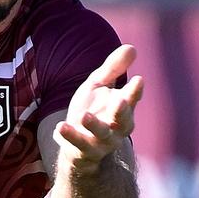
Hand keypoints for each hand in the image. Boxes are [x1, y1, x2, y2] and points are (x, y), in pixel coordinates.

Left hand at [54, 44, 142, 174]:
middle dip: (122, 111)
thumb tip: (132, 47)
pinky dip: (70, 136)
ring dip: (94, 125)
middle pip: (123, 120)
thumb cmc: (92, 109)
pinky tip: (60, 127)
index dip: (135, 91)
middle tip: (121, 101)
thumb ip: (113, 68)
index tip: (138, 79)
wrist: (77, 143)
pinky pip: (78, 145)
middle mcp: (117, 127)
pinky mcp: (84, 150)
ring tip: (84, 115)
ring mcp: (101, 141)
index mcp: (122, 108)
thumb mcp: (99, 85)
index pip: (131, 99)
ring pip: (102, 134)